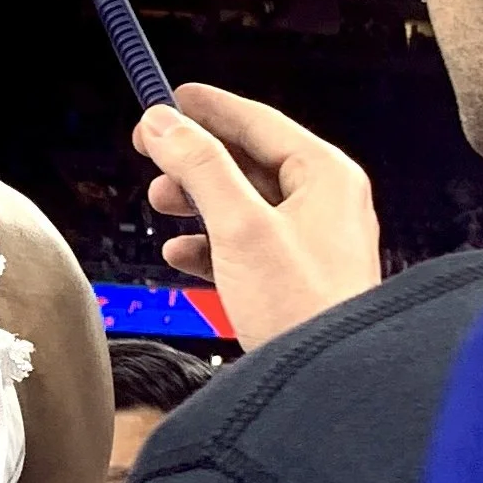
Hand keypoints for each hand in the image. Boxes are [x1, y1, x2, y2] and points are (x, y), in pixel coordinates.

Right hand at [135, 84, 381, 351]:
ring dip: (198, 204)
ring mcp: (313, 244)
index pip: (259, 122)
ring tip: (162, 205)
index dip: (209, 108)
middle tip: (152, 155)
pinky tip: (182, 255)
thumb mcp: (240, 226)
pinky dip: (211, 246)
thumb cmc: (304, 307)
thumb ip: (200, 168)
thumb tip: (163, 124)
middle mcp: (326, 205)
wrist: (329, 383)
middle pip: (249, 163)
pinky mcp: (297, 281)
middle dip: (196, 161)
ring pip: (245, 206)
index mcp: (326, 177)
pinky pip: (247, 248)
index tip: (171, 98)